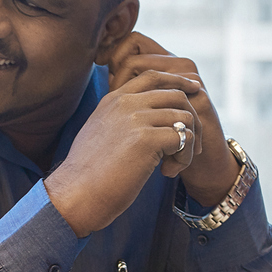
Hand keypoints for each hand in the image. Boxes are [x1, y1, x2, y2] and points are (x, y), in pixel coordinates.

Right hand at [45, 68, 201, 237]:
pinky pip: (184, 139)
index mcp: (114, 99)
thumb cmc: (88, 174)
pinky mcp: (147, 139)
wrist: (76, 195)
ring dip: (189, 145)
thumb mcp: (100, 134)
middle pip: (176, 95)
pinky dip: (184, 158)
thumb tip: (145, 120)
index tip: (195, 91)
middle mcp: (125, 103)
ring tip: (173, 166)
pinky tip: (167, 173)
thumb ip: (120, 119)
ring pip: (185, 118)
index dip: (178, 82)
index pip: (153, 77)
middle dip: (192, 120)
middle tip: (192, 146)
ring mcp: (136, 118)